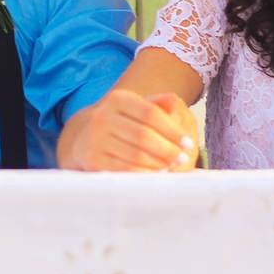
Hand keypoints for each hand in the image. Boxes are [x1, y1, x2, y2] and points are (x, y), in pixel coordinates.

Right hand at [67, 89, 198, 171]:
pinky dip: (144, 173)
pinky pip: (124, 169)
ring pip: (135, 154)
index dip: (172, 130)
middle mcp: (103, 116)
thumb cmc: (122, 123)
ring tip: (171, 166)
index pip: (151, 114)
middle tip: (182, 158)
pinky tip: (155, 174)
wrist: (85, 139)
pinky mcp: (92, 159)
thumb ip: (159, 104)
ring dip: (158, 163)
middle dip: (168, 149)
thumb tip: (175, 103)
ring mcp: (95, 139)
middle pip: (144, 135)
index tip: (188, 142)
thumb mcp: (137, 108)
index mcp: (118, 99)